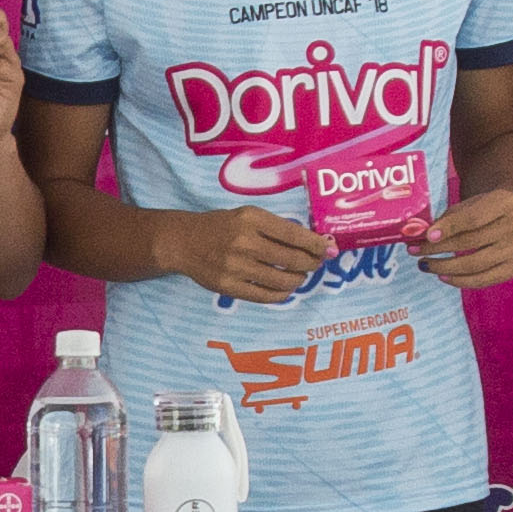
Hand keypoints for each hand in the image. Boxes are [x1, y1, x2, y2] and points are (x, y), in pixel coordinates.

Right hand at [177, 203, 330, 303]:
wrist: (183, 242)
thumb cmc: (221, 226)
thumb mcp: (247, 216)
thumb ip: (277, 228)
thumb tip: (314, 244)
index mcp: (252, 219)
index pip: (294, 235)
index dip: (316, 245)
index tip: (329, 249)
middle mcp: (244, 242)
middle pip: (292, 259)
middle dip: (311, 263)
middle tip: (317, 263)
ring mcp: (236, 267)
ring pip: (282, 280)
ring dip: (299, 279)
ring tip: (301, 275)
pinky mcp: (229, 287)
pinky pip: (266, 295)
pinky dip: (282, 293)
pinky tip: (286, 287)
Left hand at [415, 187, 512, 289]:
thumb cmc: (485, 209)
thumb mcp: (470, 204)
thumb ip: (449, 218)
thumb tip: (420, 236)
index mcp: (504, 202)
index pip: (473, 218)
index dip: (449, 227)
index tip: (427, 236)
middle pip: (471, 242)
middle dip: (438, 249)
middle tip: (414, 251)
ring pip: (476, 264)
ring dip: (445, 267)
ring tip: (425, 265)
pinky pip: (485, 279)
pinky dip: (461, 281)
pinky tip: (444, 276)